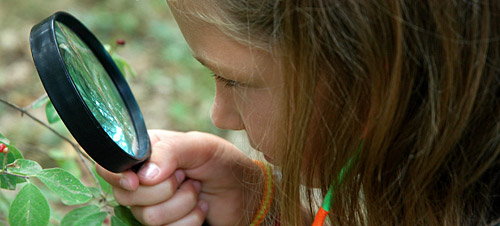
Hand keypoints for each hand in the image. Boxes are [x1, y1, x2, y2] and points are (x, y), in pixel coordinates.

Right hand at [96, 130, 260, 225]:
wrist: (243, 192)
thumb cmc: (221, 163)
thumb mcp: (201, 146)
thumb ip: (171, 151)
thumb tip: (145, 175)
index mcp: (145, 154)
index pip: (111, 165)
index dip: (118, 175)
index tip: (137, 181)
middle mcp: (143, 181)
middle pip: (127, 195)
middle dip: (165, 189)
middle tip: (186, 177)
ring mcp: (152, 206)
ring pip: (148, 216)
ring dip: (182, 204)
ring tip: (197, 190)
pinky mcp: (166, 225)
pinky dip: (190, 220)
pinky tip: (200, 208)